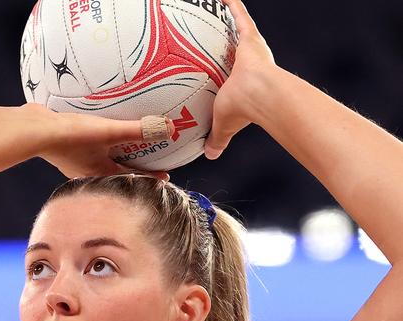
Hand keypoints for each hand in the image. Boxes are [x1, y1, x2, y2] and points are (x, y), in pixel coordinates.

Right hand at [22, 103, 172, 179]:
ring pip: (100, 161)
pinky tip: (95, 132)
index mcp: (100, 173)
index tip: (164, 176)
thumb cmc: (71, 136)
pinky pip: (87, 148)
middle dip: (132, 167)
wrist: (33, 131)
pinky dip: (97, 144)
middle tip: (147, 160)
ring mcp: (74, 162)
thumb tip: (169, 128)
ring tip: (124, 147)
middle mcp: (87, 172)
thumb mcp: (109, 131)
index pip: (132, 177)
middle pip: (116, 171)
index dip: (149, 176)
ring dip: (113, 156)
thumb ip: (138, 129)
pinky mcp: (63, 149)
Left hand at [204, 0, 277, 159]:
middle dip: (230, 41)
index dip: (230, 70)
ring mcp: (252, 48)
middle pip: (237, 48)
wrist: (260, 95)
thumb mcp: (223, 123)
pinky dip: (230, 4)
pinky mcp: (250, 37)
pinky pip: (238, 14)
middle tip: (221, 36)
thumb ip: (217, 138)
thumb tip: (210, 155)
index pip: (235, 73)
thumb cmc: (242, 110)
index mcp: (245, 81)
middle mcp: (251, 62)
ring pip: (239, 28)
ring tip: (217, 6)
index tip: (226, 68)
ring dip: (230, 17)